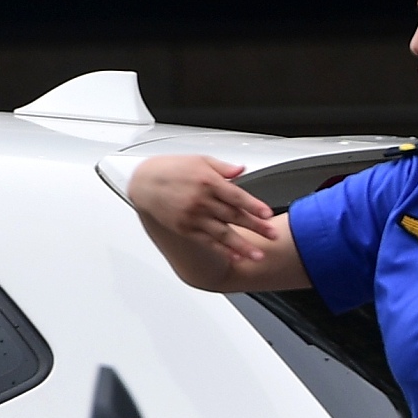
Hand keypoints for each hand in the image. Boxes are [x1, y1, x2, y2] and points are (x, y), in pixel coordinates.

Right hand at [127, 155, 278, 265]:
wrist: (145, 182)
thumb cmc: (173, 169)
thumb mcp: (200, 160)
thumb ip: (223, 167)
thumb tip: (242, 170)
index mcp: (208, 181)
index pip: (236, 195)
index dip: (254, 206)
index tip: (267, 214)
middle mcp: (201, 200)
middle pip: (234, 216)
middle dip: (256, 227)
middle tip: (272, 236)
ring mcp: (193, 216)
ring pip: (222, 233)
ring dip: (242, 246)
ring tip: (257, 255)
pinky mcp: (185, 228)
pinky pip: (207, 241)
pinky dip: (221, 250)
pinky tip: (234, 256)